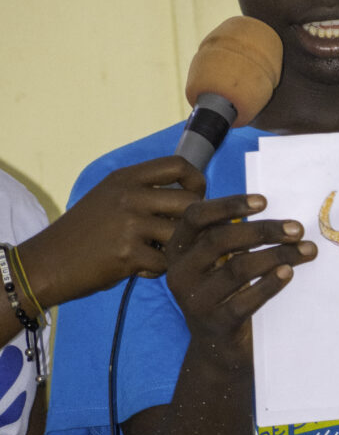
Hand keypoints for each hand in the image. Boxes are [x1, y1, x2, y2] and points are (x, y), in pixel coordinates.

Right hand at [18, 156, 205, 307]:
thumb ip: (142, 191)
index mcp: (125, 178)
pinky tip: (139, 268)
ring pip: (181, 234)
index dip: (197, 181)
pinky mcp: (128, 254)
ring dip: (175, 248)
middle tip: (180, 234)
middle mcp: (129, 196)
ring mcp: (129, 224)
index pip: (177, 165)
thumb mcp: (108, 196)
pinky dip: (156, 270)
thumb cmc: (81, 232)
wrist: (47, 262)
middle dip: (193, 222)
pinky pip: (165, 263)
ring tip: (156, 253)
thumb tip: (189, 194)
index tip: (197, 197)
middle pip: (190, 201)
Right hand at [165, 193, 316, 368]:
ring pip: (238, 268)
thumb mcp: (218, 263)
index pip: (196, 217)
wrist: (217, 349)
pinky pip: (245, 300)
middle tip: (297, 228)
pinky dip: (269, 284)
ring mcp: (194, 301)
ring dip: (277, 255)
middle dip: (263, 231)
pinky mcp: (215, 324)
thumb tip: (279, 217)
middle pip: (220, 240)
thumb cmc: (224, 294)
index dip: (229, 206)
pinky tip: (288, 272)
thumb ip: (232, 237)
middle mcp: (180, 273)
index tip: (263, 201)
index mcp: (178, 250)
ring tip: (307, 250)